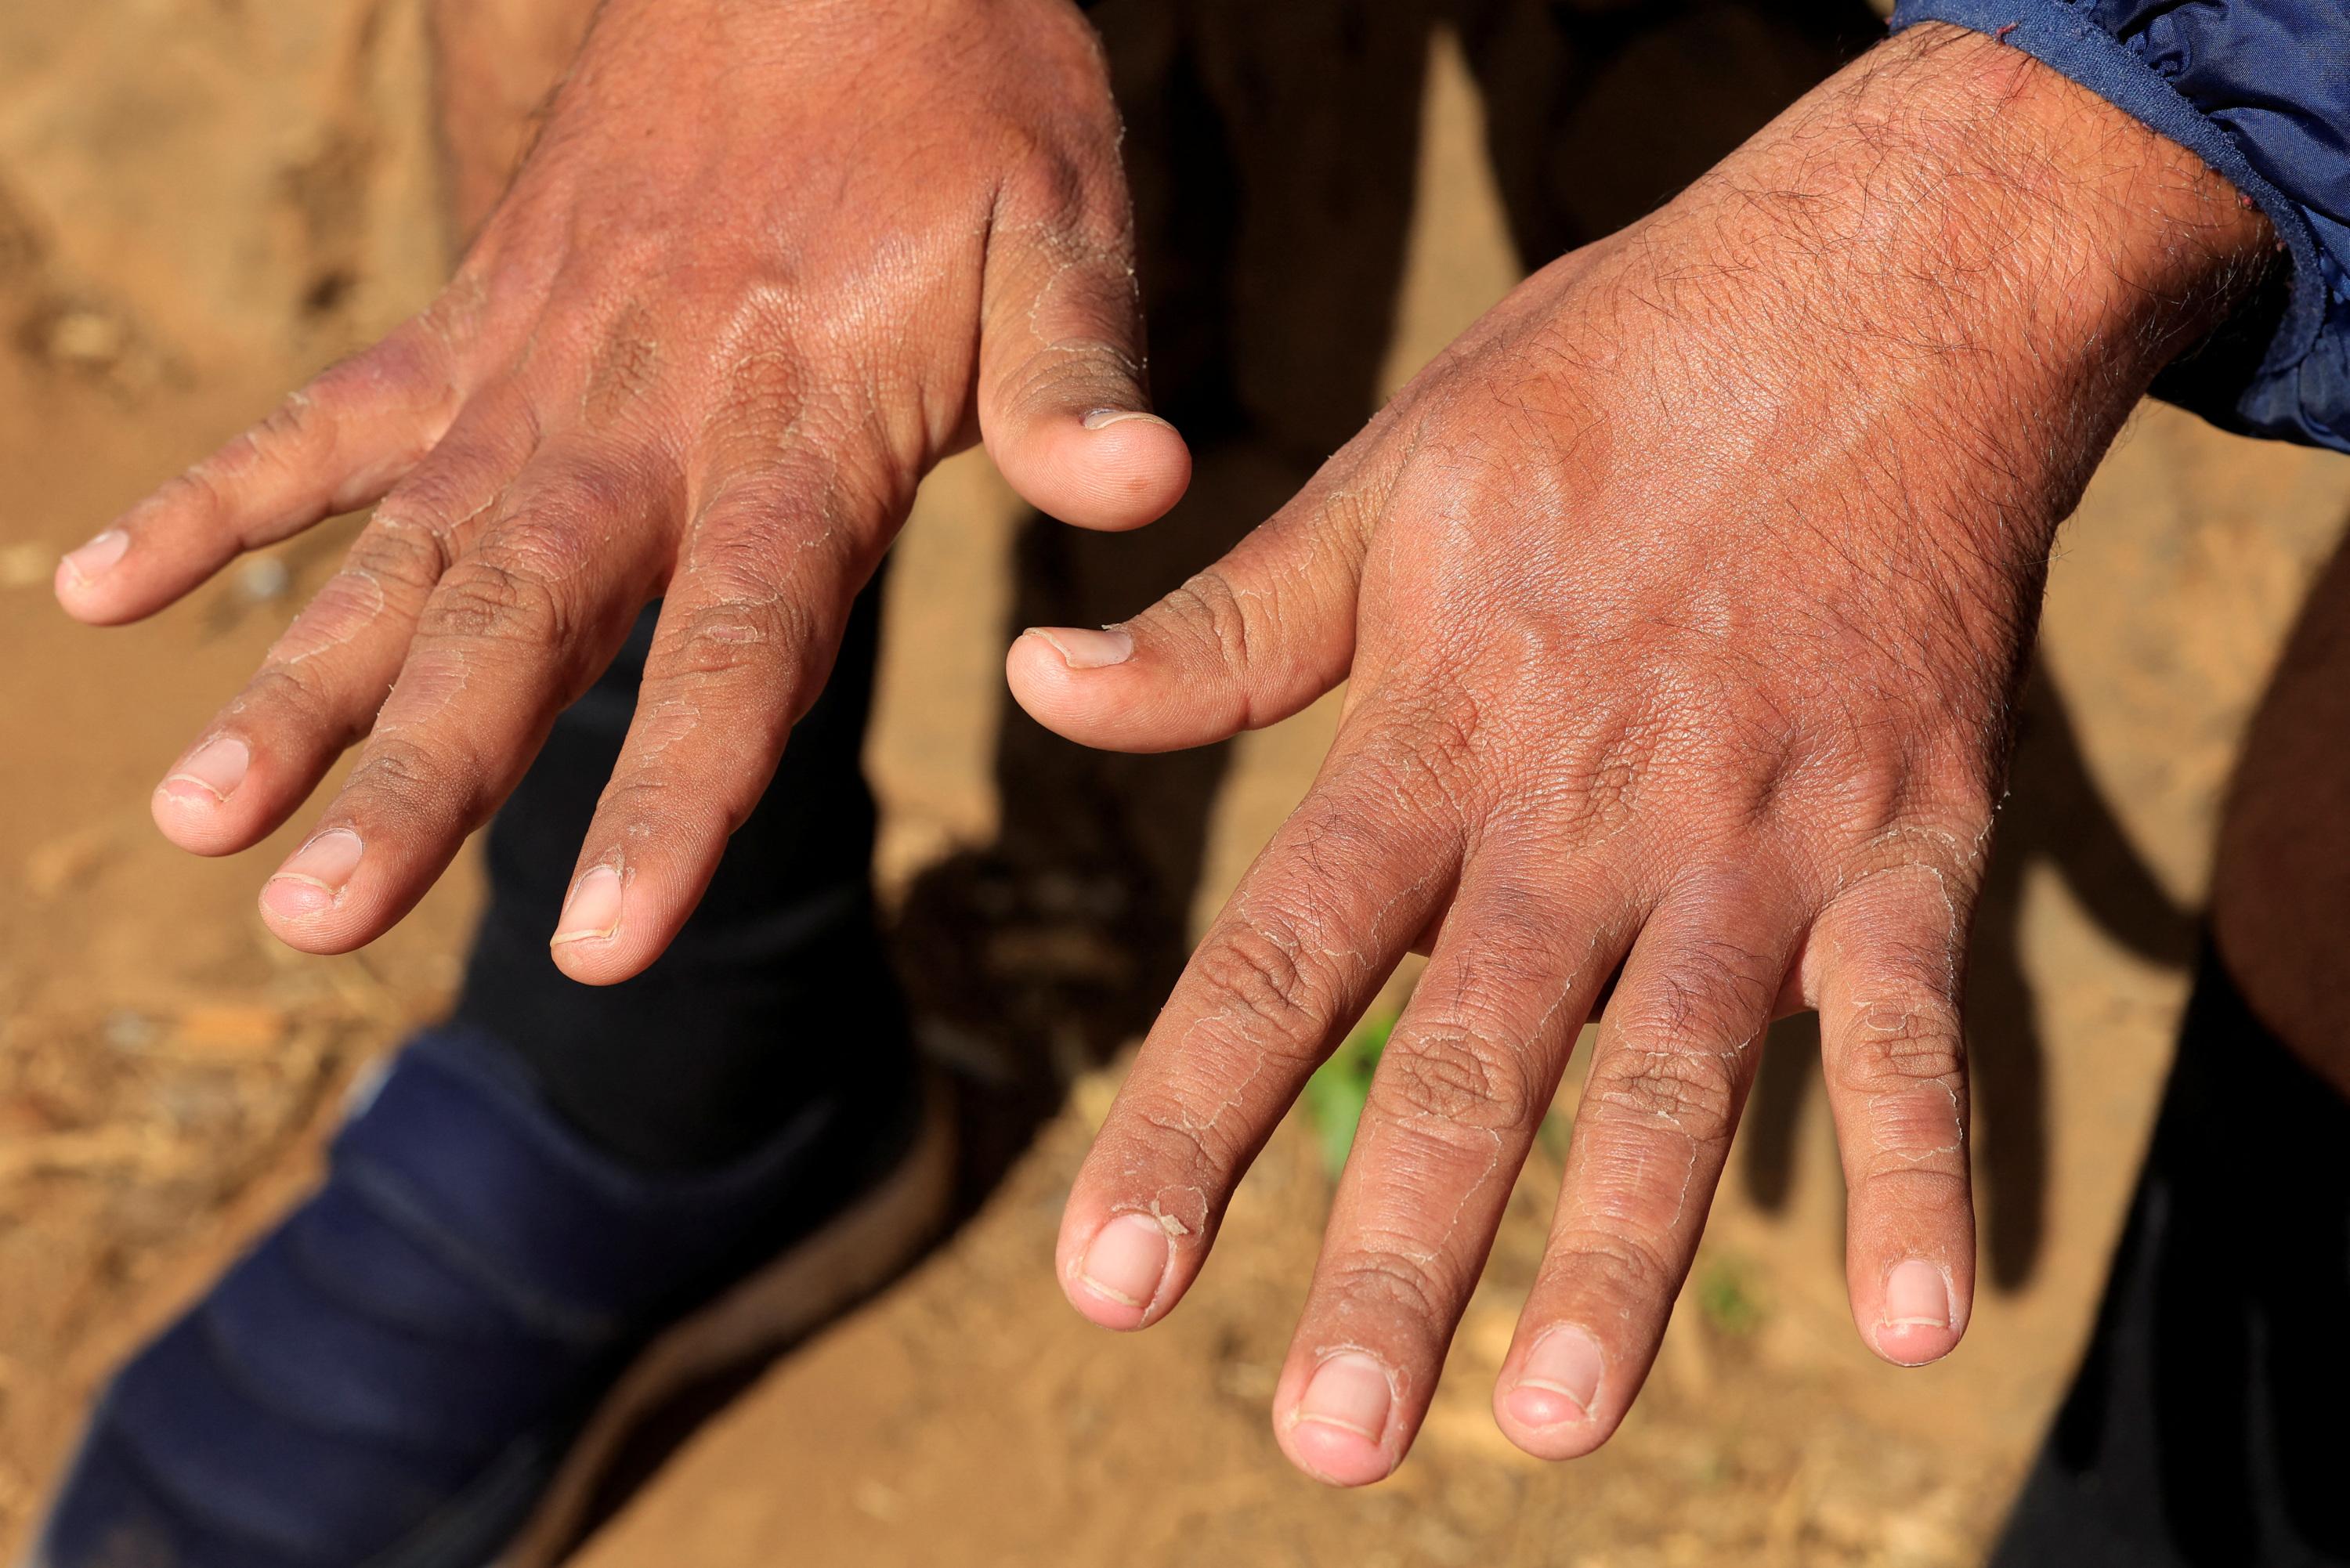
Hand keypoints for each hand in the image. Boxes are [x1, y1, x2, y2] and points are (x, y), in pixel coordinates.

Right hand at [55, 0, 1186, 980]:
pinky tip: (106, 592)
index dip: (674, 798)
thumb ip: (1079, 377)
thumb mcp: (1068, 235)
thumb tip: (1141, 489)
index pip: (736, 652)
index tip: (602, 943)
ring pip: (398, 549)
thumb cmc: (969, 103)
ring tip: (193, 820)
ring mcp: (533, 373)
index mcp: (793, 439)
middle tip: (309, 918)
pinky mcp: (476, 319)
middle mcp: (639, 427)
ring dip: (296, 683)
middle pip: (519, 625)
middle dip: (420, 779)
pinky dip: (220, 498)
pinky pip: (328, 416)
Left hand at [1012, 26, 2268, 1481]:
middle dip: (1399, 1255)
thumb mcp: (1386, 483)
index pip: (1282, 959)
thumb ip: (1225, 630)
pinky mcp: (1909, 833)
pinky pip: (1915, 1024)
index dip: (1186, 1124)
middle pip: (1471, 1060)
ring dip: (1620, 1255)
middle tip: (1328, 1442)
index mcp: (1434, 732)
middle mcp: (1581, 811)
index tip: (1106, 1285)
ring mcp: (1755, 833)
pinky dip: (1920, 1167)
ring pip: (1676, 1076)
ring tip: (1550, 1422)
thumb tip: (1037, 684)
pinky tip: (1918, 1326)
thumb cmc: (1608, 383)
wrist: (1880, 292)